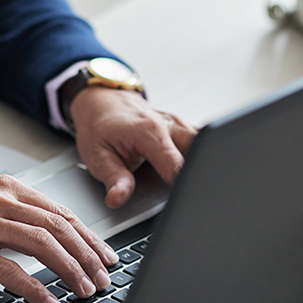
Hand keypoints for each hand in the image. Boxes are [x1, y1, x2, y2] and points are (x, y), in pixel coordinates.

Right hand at [0, 175, 119, 302]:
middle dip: (88, 255)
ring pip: (42, 245)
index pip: (59, 212)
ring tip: (85, 290)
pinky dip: (35, 288)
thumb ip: (9, 213)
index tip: (104, 255)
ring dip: (70, 270)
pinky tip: (48, 302)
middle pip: (59, 227)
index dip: (88, 236)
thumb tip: (44, 236)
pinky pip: (10, 271)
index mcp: (4, 188)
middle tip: (104, 277)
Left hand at [71, 87, 197, 207]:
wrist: (101, 102)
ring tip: (194, 182)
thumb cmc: (99, 128)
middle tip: (193, 194)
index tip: (184, 200)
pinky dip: (200, 155)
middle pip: (200, 150)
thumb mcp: (99, 157)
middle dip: (200, 172)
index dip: (182, 185)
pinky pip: (199, 141)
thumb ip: (114, 180)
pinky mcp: (182, 127)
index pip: (177, 165)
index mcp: (150, 132)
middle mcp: (169, 125)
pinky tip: (195, 169)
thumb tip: (117, 199)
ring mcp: (179, 124)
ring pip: (204, 143)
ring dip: (202, 162)